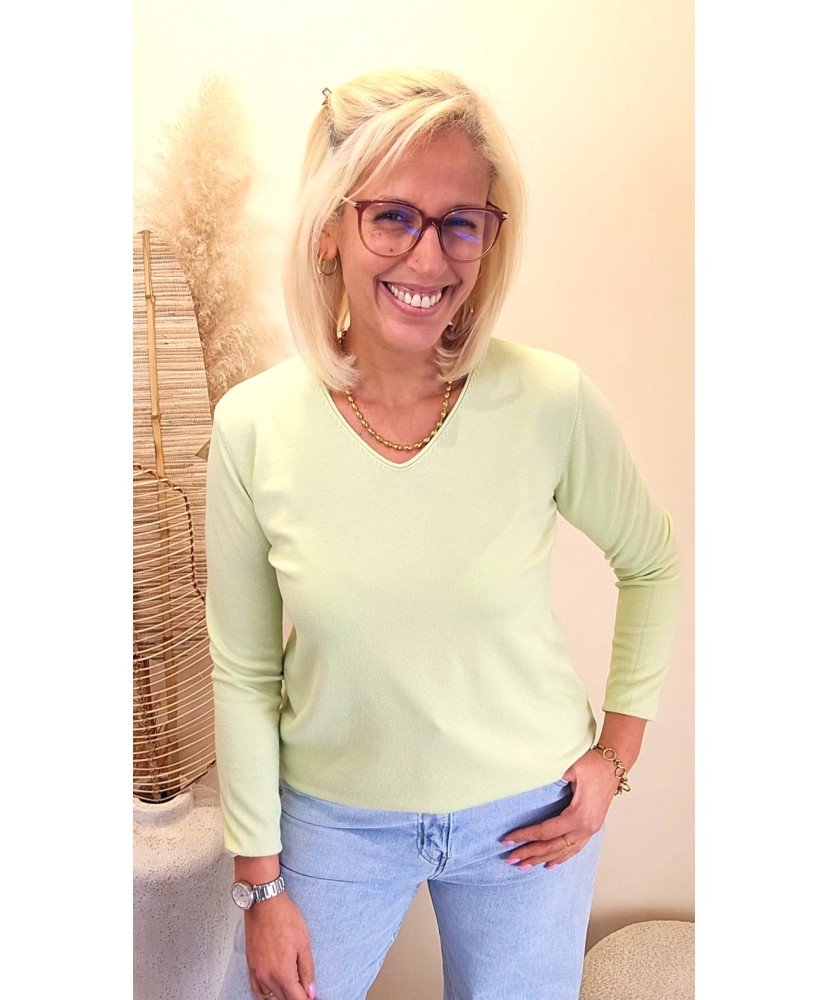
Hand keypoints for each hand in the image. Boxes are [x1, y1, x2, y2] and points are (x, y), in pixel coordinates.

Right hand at [244, 892, 316, 999]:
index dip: (307, 999)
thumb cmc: (284, 917)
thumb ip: (307, 971)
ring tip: (293, 989)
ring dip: (283, 996)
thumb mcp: (304, 943)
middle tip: (306, 991)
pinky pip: (257, 990)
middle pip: (284, 999)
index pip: (297, 999)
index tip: (313, 998)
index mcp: (283, 973)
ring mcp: (257, 972)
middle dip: (297, 997)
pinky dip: (266, 994)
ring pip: (271, 997)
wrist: (265, 903)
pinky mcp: (251, 966)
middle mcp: (267, 976)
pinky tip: (273, 991)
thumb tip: (311, 991)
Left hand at [500, 749, 619, 868]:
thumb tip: (532, 783)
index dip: (525, 836)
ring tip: (525, 866)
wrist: (614, 764)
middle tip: (510, 859)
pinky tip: (551, 863)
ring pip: (563, 851)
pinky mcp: (593, 827)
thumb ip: (551, 779)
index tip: (508, 840)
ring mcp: (591, 830)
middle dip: (530, 853)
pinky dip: (562, 857)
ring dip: (543, 859)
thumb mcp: (570, 769)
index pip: (545, 832)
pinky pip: (575, 848)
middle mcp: (585, 828)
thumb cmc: (593, 765)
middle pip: (552, 847)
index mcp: (578, 817)